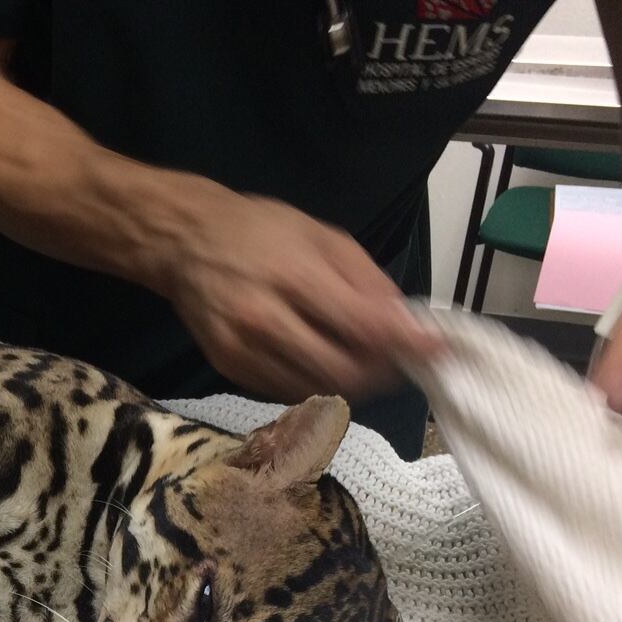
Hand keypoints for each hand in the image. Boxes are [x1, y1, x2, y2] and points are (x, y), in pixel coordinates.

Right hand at [159, 191, 443, 400]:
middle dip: (381, 372)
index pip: (364, 328)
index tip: (437, 350)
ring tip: (361, 359)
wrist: (184, 241)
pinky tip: (320, 359)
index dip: (407, 345)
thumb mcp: (323, 237)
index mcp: (294, 277)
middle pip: (343, 371)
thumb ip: (368, 282)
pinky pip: (287, 390)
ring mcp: (243, 350)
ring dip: (351, 382)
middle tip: (397, 360)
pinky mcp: (230, 368)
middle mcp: (265, 320)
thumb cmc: (260, 230)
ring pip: (317, 388)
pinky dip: (315, 381)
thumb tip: (408, 328)